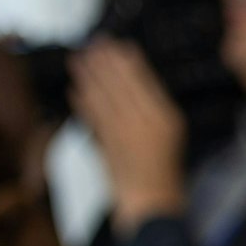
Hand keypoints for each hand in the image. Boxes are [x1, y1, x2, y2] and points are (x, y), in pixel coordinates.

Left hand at [69, 40, 187, 234]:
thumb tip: (136, 81)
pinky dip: (83, 104)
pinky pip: (93, 120)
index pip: (144, 81)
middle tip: (92, 44)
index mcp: (165, 116)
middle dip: (104, 63)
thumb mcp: (170, 132)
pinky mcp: (106, 148)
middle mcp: (145, 122)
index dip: (127, 62)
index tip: (116, 45)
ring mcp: (124, 135)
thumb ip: (154, 108)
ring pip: (104, 99)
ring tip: (78, 60)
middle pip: (121, 85)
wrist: (151, 201)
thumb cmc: (163, 167)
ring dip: (89, 78)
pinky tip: (75, 91)